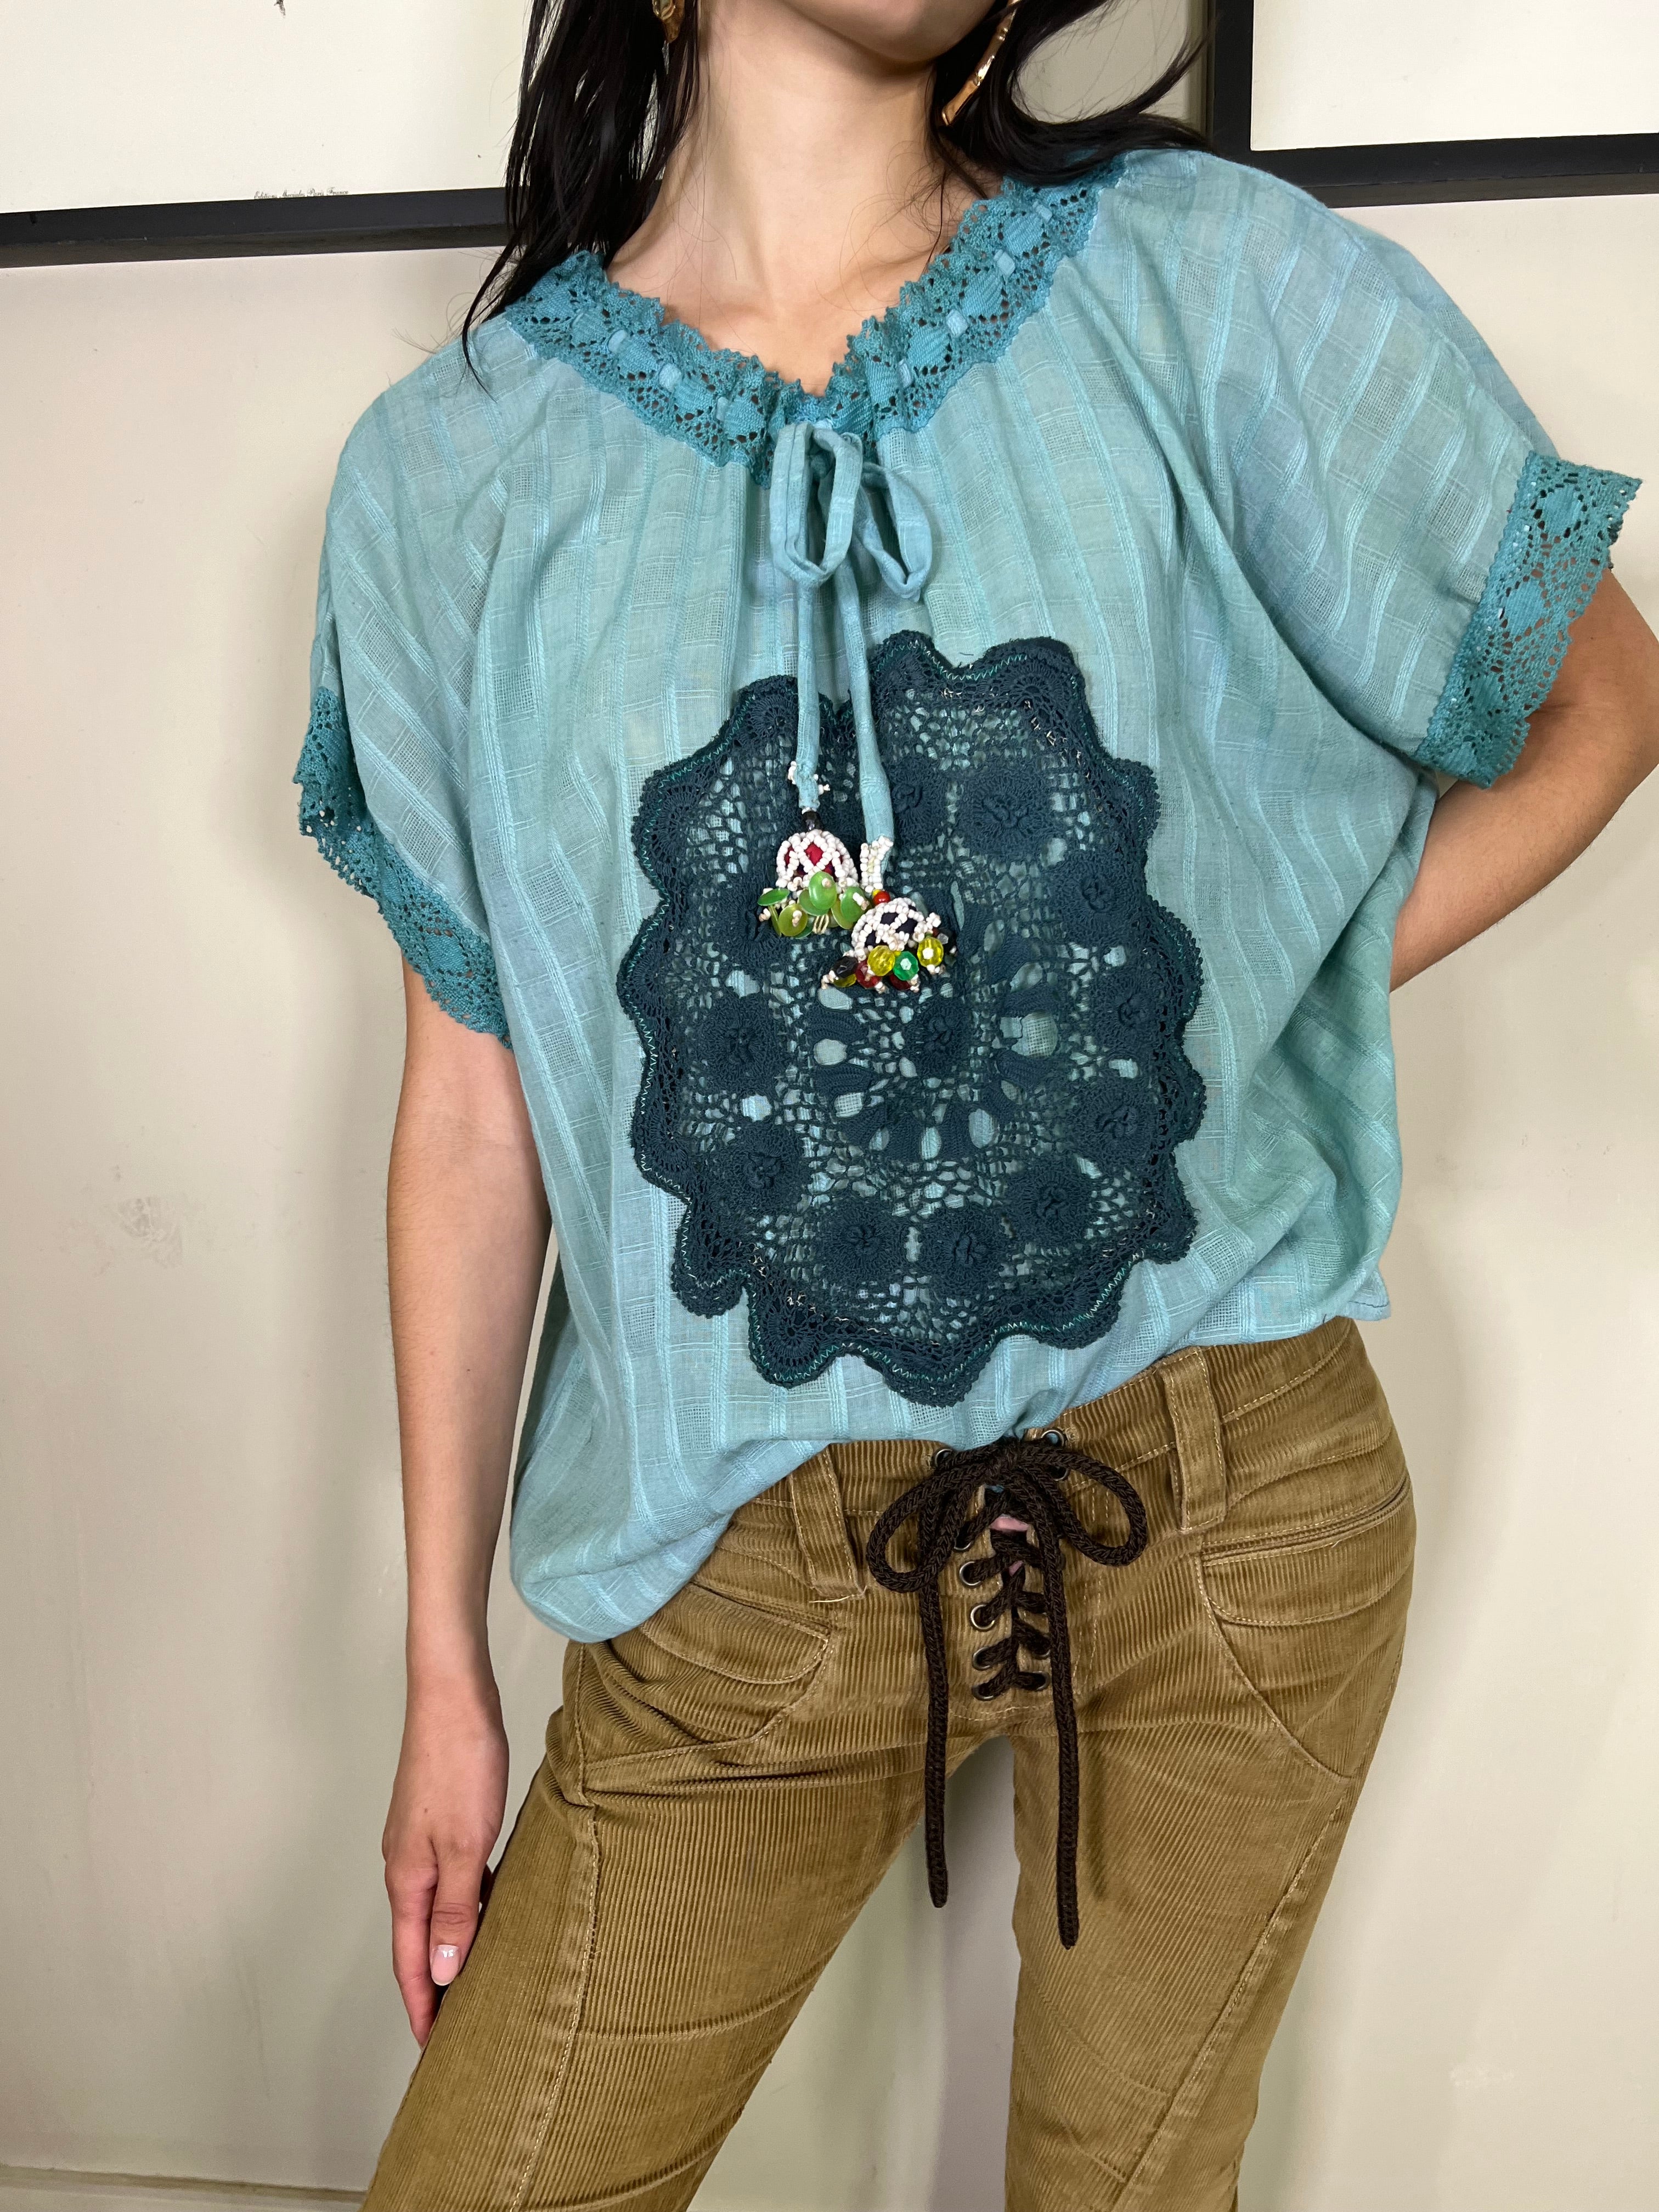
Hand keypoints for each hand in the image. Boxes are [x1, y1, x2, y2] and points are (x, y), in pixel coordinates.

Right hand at [381, 1672, 508, 2044]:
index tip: (436, 2050)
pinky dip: (468, 1906)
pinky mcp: (440, 1820)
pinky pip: (452, 1880)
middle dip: (435, 1986)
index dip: (423, 2007)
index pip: (410, 1961)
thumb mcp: (465, 1845)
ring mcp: (420, 1842)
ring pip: (437, 1910)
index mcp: (407, 1878)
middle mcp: (406, 1865)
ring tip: (478, 1982)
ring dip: (452, 1946)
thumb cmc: (459, 1763)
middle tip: (459, 2028)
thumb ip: (454, 1910)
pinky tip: (493, 1911)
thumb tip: (440, 1970)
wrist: (453, 1695)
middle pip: (418, 1940)